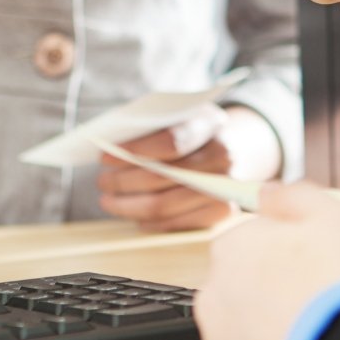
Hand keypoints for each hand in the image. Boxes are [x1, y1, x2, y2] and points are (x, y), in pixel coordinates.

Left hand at [96, 106, 280, 231]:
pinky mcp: (223, 212)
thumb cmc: (195, 131)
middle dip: (123, 182)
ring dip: (129, 206)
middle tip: (102, 182)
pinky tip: (135, 216)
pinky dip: (151, 222)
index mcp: (209, 123)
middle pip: (162, 177)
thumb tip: (109, 147)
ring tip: (110, 201)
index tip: (104, 158)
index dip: (133, 151)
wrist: (237, 147)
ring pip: (165, 205)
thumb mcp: (180, 115)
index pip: (169, 142)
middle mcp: (223, 156)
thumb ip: (151, 127)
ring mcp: (226, 187)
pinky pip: (178, 224)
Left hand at [196, 182, 339, 339]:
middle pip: (243, 288)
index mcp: (232, 248)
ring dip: (270, 332)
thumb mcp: (334, 216)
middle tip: (317, 304)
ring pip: (244, 332)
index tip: (314, 267)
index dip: (287, 254)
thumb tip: (269, 193)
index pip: (250, 243)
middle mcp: (214, 296)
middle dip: (272, 294)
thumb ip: (294, 197)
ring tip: (314, 337)